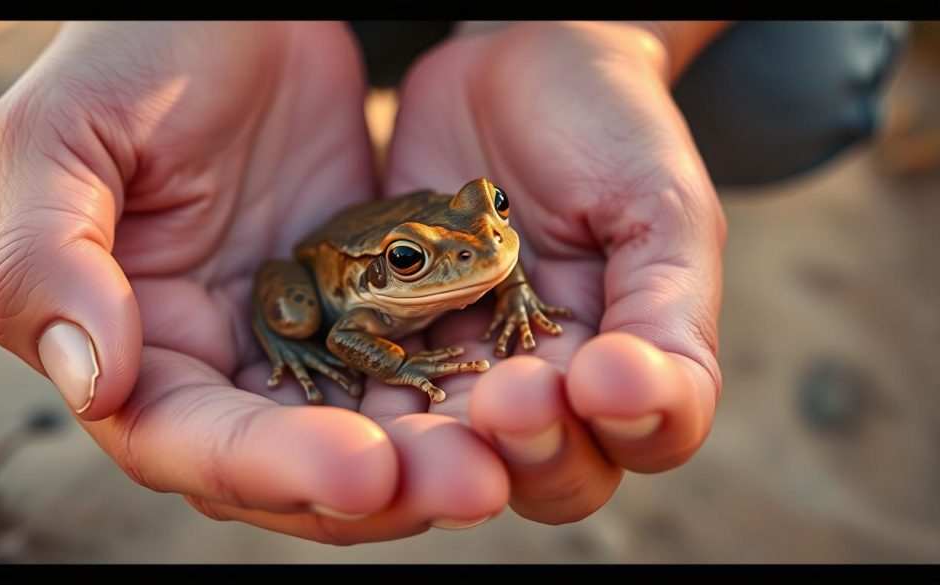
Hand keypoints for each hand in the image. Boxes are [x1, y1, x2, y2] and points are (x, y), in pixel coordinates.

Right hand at [0, 22, 506, 542]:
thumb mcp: (65, 133)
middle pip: (286, 464)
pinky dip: (449, 390)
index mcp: (131, 339)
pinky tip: (505, 394)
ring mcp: (295, 339)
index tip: (359, 471)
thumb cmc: (139, 52)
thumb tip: (95, 384)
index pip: (185, 439)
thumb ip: (48, 257)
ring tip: (495, 464)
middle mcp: (213, 361)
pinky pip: (407, 366)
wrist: (245, 11)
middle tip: (468, 485)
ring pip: (357, 432)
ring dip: (426, 460)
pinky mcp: (363, 307)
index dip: (268, 466)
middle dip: (373, 489)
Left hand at [386, 22, 725, 522]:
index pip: (640, 436)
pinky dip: (363, 388)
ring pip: (446, 449)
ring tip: (415, 420)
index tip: (594, 378)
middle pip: (538, 472)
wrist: (517, 70)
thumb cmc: (610, 134)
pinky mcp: (393, 331)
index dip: (624, 425)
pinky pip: (375, 382)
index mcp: (625, 362)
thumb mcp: (659, 208)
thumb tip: (637, 396)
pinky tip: (345, 376)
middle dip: (518, 450)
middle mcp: (545, 384)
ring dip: (430, 448)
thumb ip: (667, 307)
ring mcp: (464, 363)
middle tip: (501, 401)